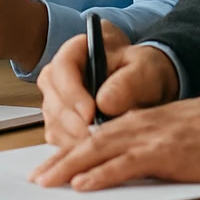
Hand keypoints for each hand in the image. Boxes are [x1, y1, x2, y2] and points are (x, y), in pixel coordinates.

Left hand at [28, 87, 199, 190]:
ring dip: (68, 167)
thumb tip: (116, 166)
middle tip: (35, 179)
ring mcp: (147, 138)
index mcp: (133, 122)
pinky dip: (101, 174)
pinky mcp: (163, 152)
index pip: (91, 137)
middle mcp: (134, 126)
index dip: (66, 152)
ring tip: (47, 181)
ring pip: (98, 151)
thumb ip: (140, 147)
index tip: (46, 167)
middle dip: (58, 161)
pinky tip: (83, 183)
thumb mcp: (165, 136)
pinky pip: (125, 164)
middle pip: (86, 143)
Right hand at [37, 27, 180, 147]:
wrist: (144, 86)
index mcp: (76, 51)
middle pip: (54, 100)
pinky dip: (75, 147)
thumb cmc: (141, 70)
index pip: (62, 69)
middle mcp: (58, 75)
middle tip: (97, 138)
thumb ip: (129, 81)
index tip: (90, 114)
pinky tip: (96, 148)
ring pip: (54, 123)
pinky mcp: (59, 122)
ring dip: (75, 138)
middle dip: (74, 123)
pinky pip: (59, 139)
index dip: (72, 93)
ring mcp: (55, 99)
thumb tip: (105, 103)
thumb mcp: (145, 68)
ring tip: (102, 144)